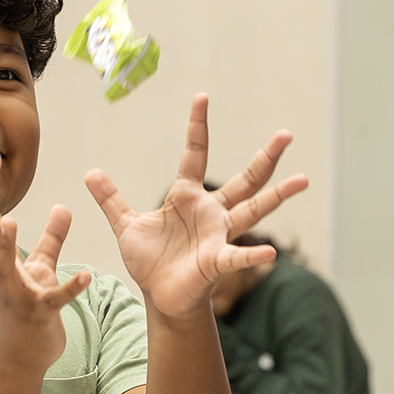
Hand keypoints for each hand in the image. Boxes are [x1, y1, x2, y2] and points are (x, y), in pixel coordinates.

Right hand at [0, 152, 90, 373]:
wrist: (21, 356)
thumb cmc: (26, 308)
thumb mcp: (39, 268)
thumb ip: (51, 238)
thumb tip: (63, 206)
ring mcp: (15, 296)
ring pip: (3, 270)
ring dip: (5, 247)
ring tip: (12, 222)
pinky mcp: (38, 315)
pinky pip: (53, 300)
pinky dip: (69, 288)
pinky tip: (86, 276)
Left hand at [84, 94, 307, 319]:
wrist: (160, 296)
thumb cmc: (150, 261)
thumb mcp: (126, 226)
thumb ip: (111, 199)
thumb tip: (90, 173)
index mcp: (187, 197)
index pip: (195, 154)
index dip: (197, 127)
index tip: (202, 97)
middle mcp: (210, 212)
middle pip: (244, 180)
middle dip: (265, 158)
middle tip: (287, 134)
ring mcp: (218, 235)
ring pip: (253, 210)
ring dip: (277, 196)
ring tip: (302, 179)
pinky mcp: (216, 261)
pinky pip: (236, 257)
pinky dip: (251, 256)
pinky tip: (270, 254)